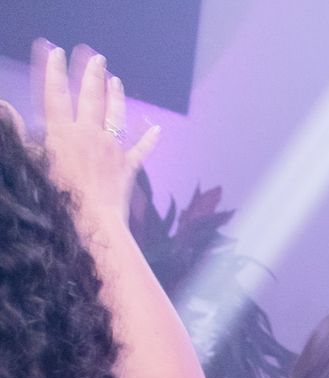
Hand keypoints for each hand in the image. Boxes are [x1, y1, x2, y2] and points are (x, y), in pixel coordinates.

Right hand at [34, 44, 159, 224]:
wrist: (93, 219)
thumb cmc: (58, 193)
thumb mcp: (32, 159)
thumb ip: (18, 131)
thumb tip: (2, 105)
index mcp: (63, 131)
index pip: (56, 93)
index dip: (54, 70)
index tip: (54, 50)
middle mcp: (90, 134)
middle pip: (91, 97)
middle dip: (92, 73)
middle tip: (97, 56)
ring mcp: (112, 149)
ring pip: (116, 115)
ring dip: (116, 96)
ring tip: (116, 79)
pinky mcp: (128, 167)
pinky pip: (141, 150)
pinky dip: (149, 139)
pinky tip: (157, 129)